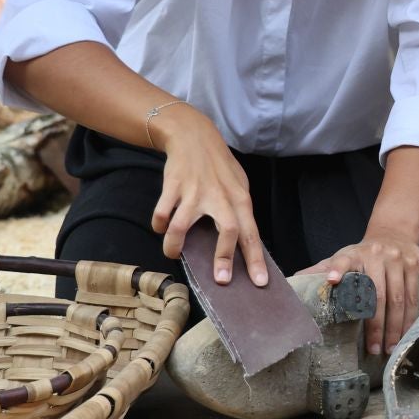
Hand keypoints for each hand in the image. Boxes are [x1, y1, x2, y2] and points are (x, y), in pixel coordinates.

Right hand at [148, 105, 266, 285]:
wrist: (194, 136)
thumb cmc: (219, 166)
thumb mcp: (239, 185)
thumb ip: (240, 212)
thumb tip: (243, 244)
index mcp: (240, 199)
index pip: (251, 233)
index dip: (256, 259)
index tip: (260, 282)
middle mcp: (220, 197)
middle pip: (228, 230)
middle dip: (224, 259)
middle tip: (221, 281)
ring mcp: (195, 191)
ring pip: (182, 226)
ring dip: (175, 245)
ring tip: (173, 254)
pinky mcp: (173, 186)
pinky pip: (162, 213)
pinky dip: (159, 225)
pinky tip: (161, 228)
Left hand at [299, 231, 418, 354]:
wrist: (394, 232)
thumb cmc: (363, 253)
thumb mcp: (343, 256)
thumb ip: (323, 269)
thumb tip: (295, 280)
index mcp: (353, 254)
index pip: (343, 261)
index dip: (337, 270)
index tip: (331, 281)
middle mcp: (376, 255)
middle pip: (376, 295)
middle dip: (375, 326)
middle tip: (372, 349)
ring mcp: (397, 260)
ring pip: (398, 299)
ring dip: (395, 327)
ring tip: (390, 348)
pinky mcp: (415, 264)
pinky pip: (413, 296)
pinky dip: (410, 318)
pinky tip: (406, 333)